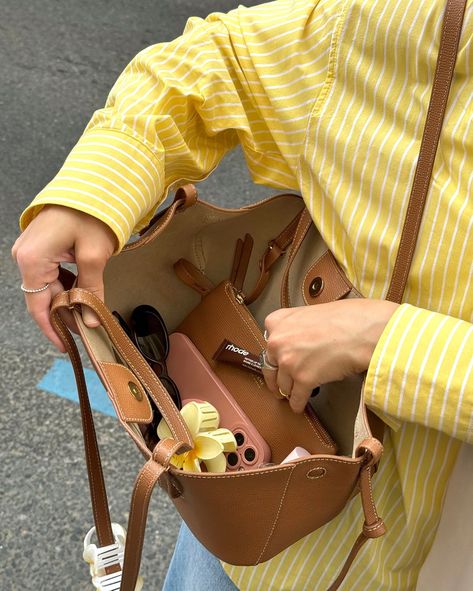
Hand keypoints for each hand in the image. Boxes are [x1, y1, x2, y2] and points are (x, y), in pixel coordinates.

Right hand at [12, 205, 116, 351]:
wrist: (93, 183)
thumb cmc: (91, 213)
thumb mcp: (94, 255)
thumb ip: (90, 290)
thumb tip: (89, 320)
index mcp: (32, 260)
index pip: (38, 306)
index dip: (52, 328)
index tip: (67, 345)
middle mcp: (25, 256)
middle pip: (42, 298)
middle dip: (63, 315)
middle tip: (86, 330)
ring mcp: (31, 250)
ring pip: (47, 286)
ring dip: (66, 301)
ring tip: (87, 315)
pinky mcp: (42, 245)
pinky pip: (51, 273)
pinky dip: (66, 285)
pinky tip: (82, 293)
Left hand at [262, 299, 398, 412]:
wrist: (365, 331)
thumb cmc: (346, 317)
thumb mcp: (311, 313)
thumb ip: (297, 327)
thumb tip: (299, 340)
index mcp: (277, 322)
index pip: (268, 343)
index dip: (276, 355)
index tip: (278, 362)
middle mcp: (277, 342)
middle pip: (271, 367)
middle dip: (276, 378)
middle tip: (278, 386)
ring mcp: (289, 362)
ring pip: (283, 385)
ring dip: (289, 392)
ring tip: (293, 396)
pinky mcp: (303, 380)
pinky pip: (296, 398)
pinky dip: (298, 404)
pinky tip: (300, 406)